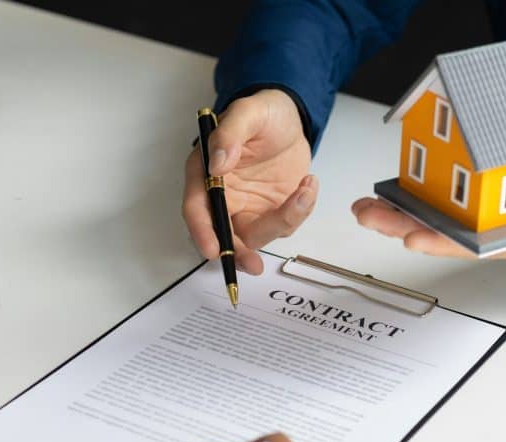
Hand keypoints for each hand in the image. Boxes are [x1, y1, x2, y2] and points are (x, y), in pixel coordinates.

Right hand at [183, 89, 316, 274]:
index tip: (212, 250)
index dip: (202, 232)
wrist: (289, 118)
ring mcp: (248, 208)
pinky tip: (307, 184)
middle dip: (237, 253)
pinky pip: (285, 225)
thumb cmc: (263, 112)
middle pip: (223, 235)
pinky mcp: (272, 212)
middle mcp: (223, 197)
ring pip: (258, 236)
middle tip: (254, 265)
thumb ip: (229, 135)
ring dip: (284, 221)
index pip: (197, 208)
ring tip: (305, 187)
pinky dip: (301, 211)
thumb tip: (217, 163)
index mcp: (205, 173)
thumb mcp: (248, 112)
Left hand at [352, 160, 505, 264]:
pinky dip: (416, 190)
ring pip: (433, 214)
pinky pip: (443, 193)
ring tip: (364, 205)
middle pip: (439, 231)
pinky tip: (391, 187)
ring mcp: (482, 212)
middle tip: (368, 217)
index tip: (412, 236)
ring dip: (398, 211)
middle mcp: (489, 228)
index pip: (468, 245)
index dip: (439, 242)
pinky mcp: (480, 191)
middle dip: (401, 225)